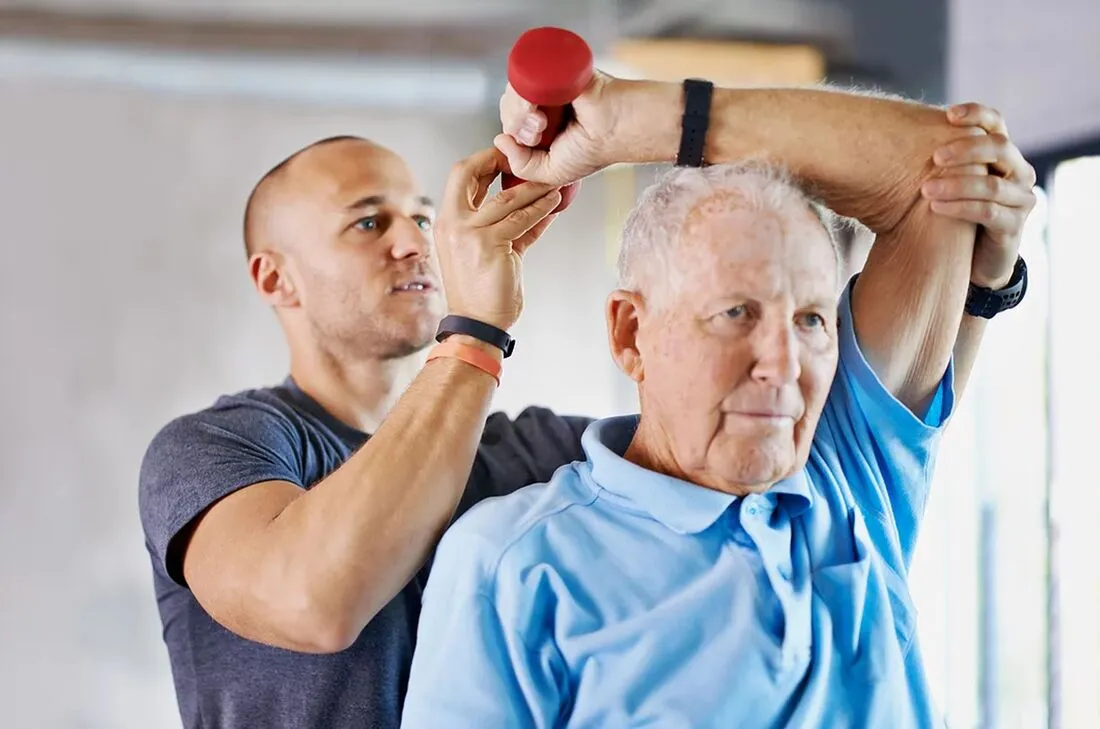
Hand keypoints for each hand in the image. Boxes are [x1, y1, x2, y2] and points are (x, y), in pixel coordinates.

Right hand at [434, 148, 561, 330]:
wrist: (477, 324)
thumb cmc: (481, 293)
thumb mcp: (488, 251)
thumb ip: (507, 226)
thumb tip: (534, 205)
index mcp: (446, 222)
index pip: (460, 177)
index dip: (483, 161)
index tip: (507, 157)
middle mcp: (452, 223)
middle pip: (468, 172)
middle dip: (498, 158)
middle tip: (525, 157)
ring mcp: (469, 233)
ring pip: (506, 198)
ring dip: (533, 187)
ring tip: (553, 182)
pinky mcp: (489, 245)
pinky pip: (521, 219)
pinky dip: (541, 209)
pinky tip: (554, 203)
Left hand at [494, 71, 623, 185]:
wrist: (617, 128)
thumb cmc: (593, 150)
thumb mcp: (551, 173)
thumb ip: (523, 167)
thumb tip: (499, 140)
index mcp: (542, 125)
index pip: (510, 123)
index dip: (513, 134)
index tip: (532, 143)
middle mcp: (543, 103)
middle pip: (507, 107)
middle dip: (515, 124)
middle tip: (539, 133)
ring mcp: (547, 84)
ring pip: (512, 92)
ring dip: (519, 113)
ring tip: (543, 123)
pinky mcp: (552, 68)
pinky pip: (522, 76)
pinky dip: (521, 95)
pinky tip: (536, 109)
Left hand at [923, 103, 1037, 288]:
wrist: (973, 259)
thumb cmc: (954, 213)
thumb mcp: (949, 182)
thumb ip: (939, 160)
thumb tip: (897, 133)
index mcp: (1003, 154)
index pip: (996, 122)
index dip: (976, 114)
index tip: (948, 114)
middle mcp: (1018, 172)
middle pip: (1000, 147)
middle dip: (966, 149)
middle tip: (935, 156)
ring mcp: (1021, 199)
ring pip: (991, 185)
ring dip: (956, 185)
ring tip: (926, 189)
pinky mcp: (1014, 226)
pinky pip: (988, 212)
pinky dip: (960, 208)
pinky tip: (936, 208)